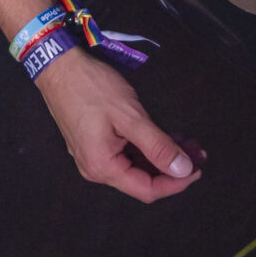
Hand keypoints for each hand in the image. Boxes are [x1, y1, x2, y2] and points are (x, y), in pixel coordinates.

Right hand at [38, 49, 204, 202]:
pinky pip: (126, 154)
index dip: (175, 183)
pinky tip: (164, 137)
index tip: (196, 169)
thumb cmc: (92, 88)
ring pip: (135, 166)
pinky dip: (146, 148)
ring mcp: (93, 157)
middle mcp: (96, 169)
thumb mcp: (130, 116)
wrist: (59, 67)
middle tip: (196, 152)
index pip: (147, 189)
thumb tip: (183, 170)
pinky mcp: (95, 144)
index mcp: (103, 167)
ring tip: (185, 143)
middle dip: (171, 168)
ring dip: (161, 157)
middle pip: (142, 179)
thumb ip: (158, 146)